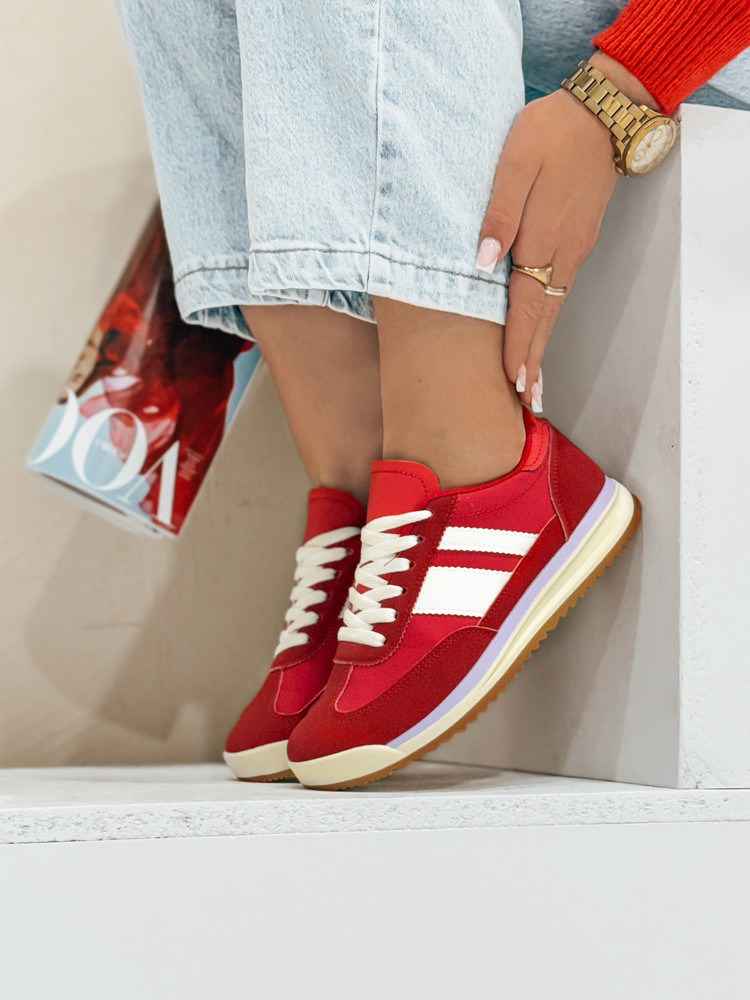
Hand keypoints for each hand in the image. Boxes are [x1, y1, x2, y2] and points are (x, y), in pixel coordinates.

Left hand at [475, 53, 654, 412]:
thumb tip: (482, 262)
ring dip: (542, 348)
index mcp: (541, 240)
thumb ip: (497, 213)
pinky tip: (541, 333)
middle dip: (533, 363)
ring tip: (533, 383)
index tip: (512, 383)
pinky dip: (548, 322)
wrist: (601, 114)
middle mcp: (561, 254)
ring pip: (553, 311)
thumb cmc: (550, 132)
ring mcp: (573, 250)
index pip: (525, 308)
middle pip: (544, 321)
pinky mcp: (576, 242)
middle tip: (528, 402)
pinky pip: (559, 293)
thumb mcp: (514, 162)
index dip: (517, 348)